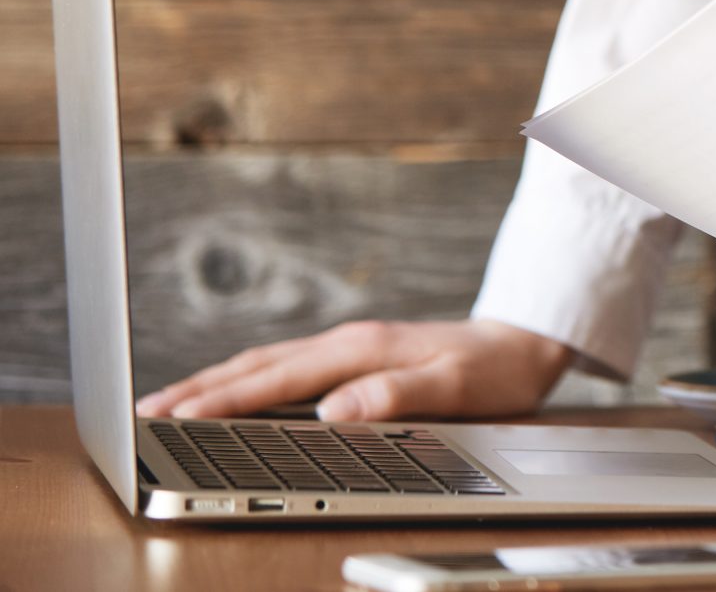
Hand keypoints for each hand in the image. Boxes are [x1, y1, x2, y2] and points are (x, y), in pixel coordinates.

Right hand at [136, 319, 575, 422]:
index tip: (178, 417)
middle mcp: (349, 342)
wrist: (526, 340)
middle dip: (200, 389)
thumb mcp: (458, 386)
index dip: (225, 400)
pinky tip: (232, 394)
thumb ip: (399, 395)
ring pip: (268, 364)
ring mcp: (350, 346)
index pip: (279, 378)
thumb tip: (335, 410)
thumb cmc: (496, 369)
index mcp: (363, 349)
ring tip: (169, 405)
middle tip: (147, 413)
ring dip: (217, 383)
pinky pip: (287, 368)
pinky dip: (248, 380)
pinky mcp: (355, 357)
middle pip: (259, 366)